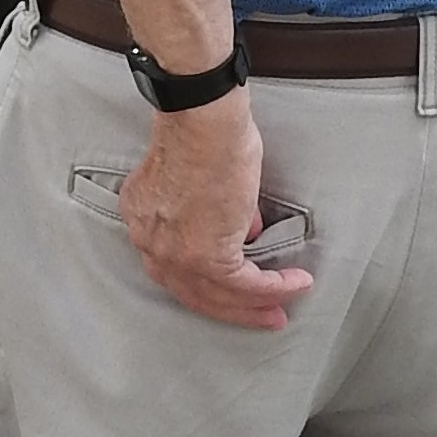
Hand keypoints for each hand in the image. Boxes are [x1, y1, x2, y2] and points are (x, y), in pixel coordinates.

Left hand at [119, 91, 314, 330]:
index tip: (231, 284)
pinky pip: (244, 285)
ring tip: (281, 309)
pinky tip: (294, 285)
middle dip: (230, 307)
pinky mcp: (208, 256)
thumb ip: (217, 210)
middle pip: (191, 290)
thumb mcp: (204, 177)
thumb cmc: (203, 131)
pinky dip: (272, 288)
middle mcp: (150, 241)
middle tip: (262, 313)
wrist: (204, 123)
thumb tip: (243, 227)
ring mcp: (176, 253)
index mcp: (142, 218)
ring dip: (255, 305)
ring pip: (217, 296)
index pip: (173, 263)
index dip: (205, 277)